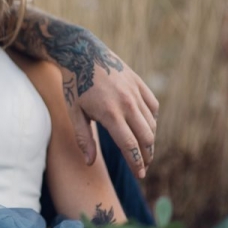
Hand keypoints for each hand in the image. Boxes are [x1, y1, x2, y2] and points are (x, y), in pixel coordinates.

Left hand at [68, 58, 157, 178]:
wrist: (83, 53)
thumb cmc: (75, 85)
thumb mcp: (74, 113)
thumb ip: (84, 139)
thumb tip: (90, 163)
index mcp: (111, 114)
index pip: (130, 146)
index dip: (136, 163)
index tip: (140, 174)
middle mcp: (128, 104)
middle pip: (146, 138)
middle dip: (146, 155)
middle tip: (143, 166)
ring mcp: (136, 93)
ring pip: (152, 123)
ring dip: (150, 139)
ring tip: (143, 149)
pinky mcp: (140, 83)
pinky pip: (153, 107)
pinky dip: (152, 120)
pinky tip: (145, 127)